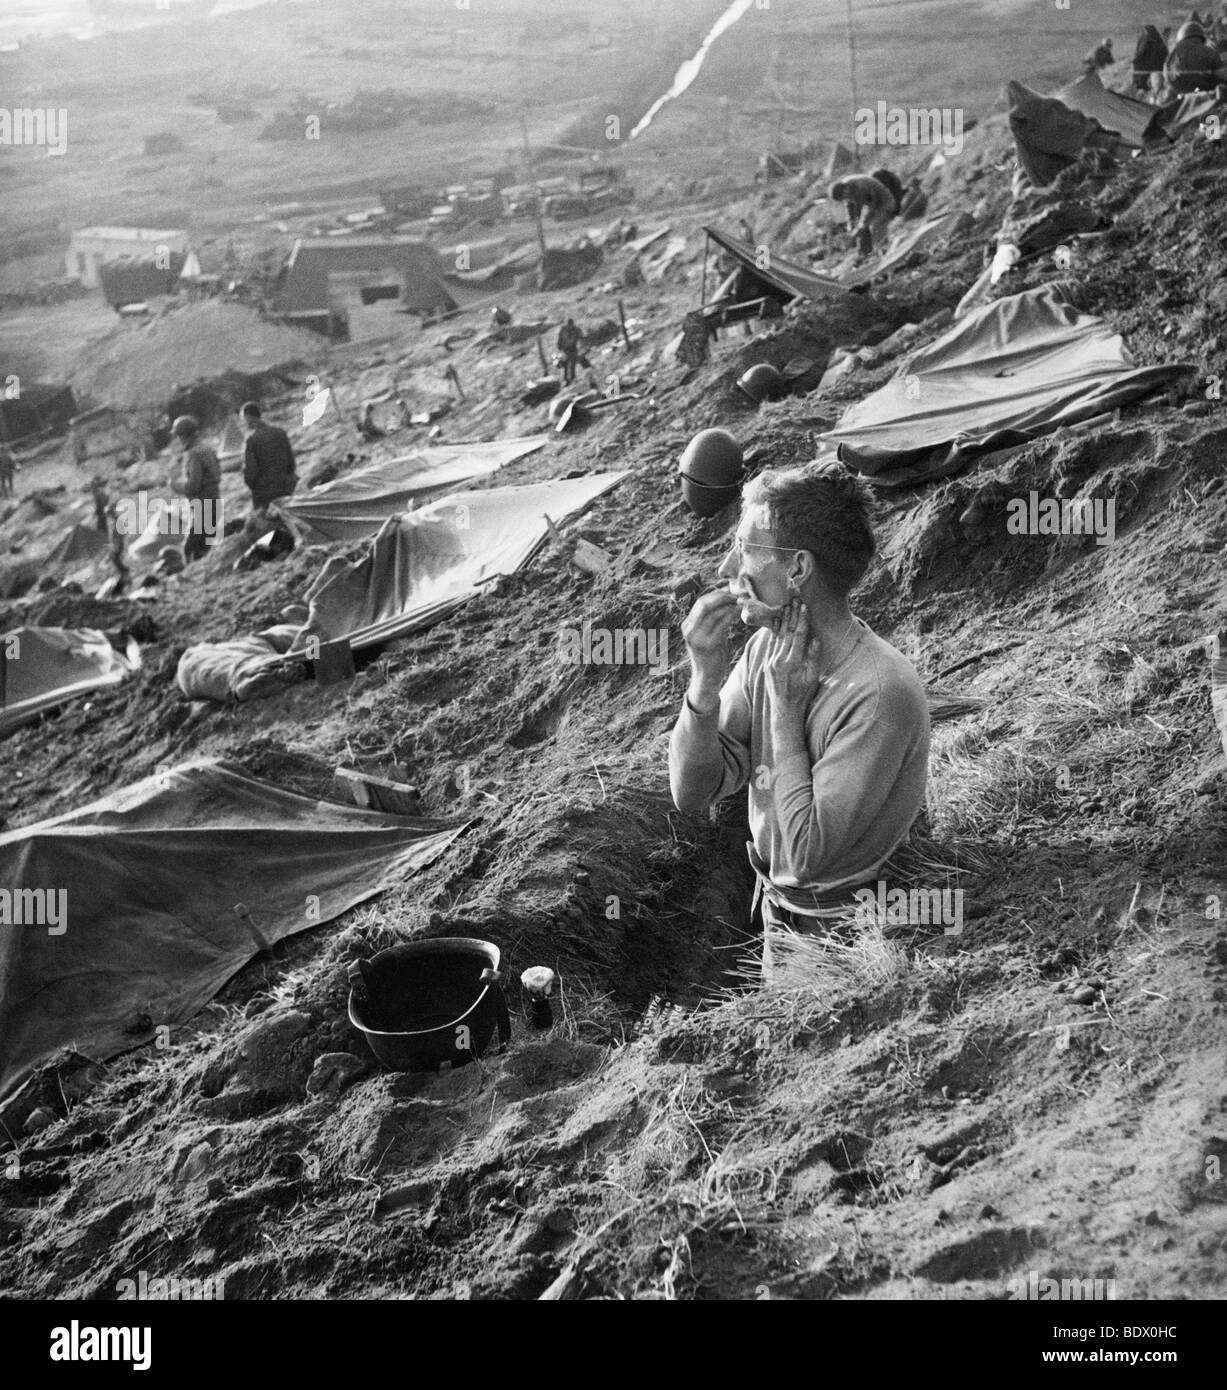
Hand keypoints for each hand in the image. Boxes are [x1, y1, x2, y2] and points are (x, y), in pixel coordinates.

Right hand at [681, 589, 737, 700]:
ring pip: (714, 613)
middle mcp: (689, 630)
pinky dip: (732, 615)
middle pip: (704, 604)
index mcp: (687, 625)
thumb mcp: (709, 635)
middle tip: (739, 593)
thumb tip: (728, 599)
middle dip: (723, 596)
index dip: (717, 593)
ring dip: (730, 604)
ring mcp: (696, 637)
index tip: (732, 589)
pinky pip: (721, 624)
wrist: (707, 678)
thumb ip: (713, 620)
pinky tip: (741, 612)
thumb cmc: (711, 655)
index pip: (700, 602)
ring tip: (743, 600)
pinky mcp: (707, 644)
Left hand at [763, 598, 821, 718]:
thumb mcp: (812, 678)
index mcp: (793, 663)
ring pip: (778, 636)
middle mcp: (780, 660)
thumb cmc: (803, 695)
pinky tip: (777, 620)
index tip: (804, 606)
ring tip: (787, 605)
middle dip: (792, 614)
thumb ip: (813, 657)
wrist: (784, 710)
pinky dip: (774, 631)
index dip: (801, 620)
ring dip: (783, 619)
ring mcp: (771, 662)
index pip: (798, 636)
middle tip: (794, 599)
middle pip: (787, 632)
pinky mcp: (766, 664)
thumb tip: (815, 638)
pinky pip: (771, 644)